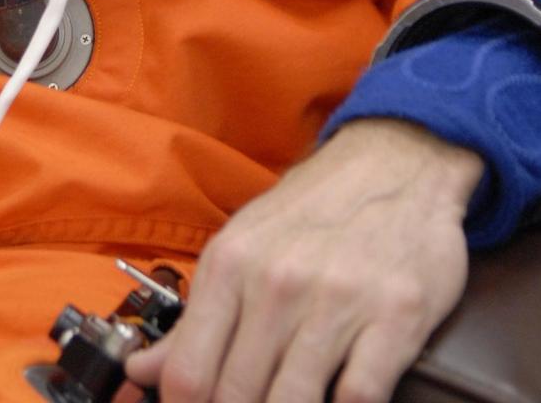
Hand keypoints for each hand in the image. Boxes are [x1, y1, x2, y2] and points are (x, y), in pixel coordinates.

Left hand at [122, 119, 482, 402]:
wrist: (398, 161)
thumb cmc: (314, 210)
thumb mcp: (243, 245)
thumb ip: (196, 316)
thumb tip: (142, 371)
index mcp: (230, 265)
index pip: (189, 372)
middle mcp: (276, 283)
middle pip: (236, 396)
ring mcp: (336, 301)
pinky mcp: (395, 317)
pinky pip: (360, 397)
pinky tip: (338, 402)